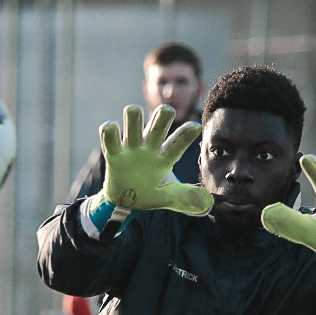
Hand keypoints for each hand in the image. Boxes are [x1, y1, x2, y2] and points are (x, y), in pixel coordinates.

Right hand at [97, 104, 211, 215]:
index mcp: (164, 158)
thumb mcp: (167, 197)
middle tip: (167, 110)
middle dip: (162, 116)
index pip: (177, 145)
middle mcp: (149, 148)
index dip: (185, 136)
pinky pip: (109, 137)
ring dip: (133, 118)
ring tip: (133, 111)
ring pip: (133, 124)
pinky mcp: (113, 153)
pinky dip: (109, 131)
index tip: (196, 127)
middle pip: (158, 125)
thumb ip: (184, 198)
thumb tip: (207, 204)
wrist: (125, 202)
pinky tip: (111, 127)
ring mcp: (131, 148)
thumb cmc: (150, 193)